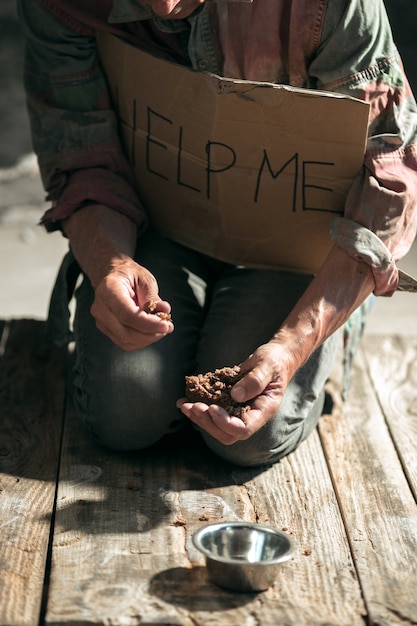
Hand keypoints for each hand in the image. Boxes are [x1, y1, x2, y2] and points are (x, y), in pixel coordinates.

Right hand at [90, 258, 173, 350]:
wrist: (112, 275)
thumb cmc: (129, 275)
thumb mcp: (144, 278)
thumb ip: (152, 296)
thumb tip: (163, 311)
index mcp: (108, 290)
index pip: (127, 314)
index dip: (148, 324)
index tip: (165, 325)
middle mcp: (101, 308)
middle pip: (125, 333)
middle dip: (151, 334)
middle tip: (168, 327)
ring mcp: (101, 321)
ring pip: (126, 341)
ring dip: (148, 338)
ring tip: (161, 327)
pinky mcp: (106, 329)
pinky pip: (125, 342)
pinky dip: (142, 340)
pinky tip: (151, 330)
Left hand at [176, 341, 295, 444]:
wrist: (275, 359)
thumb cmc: (274, 361)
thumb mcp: (268, 366)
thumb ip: (255, 380)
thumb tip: (236, 396)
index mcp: (264, 410)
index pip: (243, 429)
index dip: (225, 423)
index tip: (211, 408)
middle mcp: (251, 416)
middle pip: (227, 434)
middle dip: (207, 423)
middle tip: (192, 407)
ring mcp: (239, 412)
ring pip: (217, 427)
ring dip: (199, 418)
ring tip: (184, 405)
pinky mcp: (229, 405)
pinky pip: (212, 413)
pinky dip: (197, 408)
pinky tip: (184, 400)